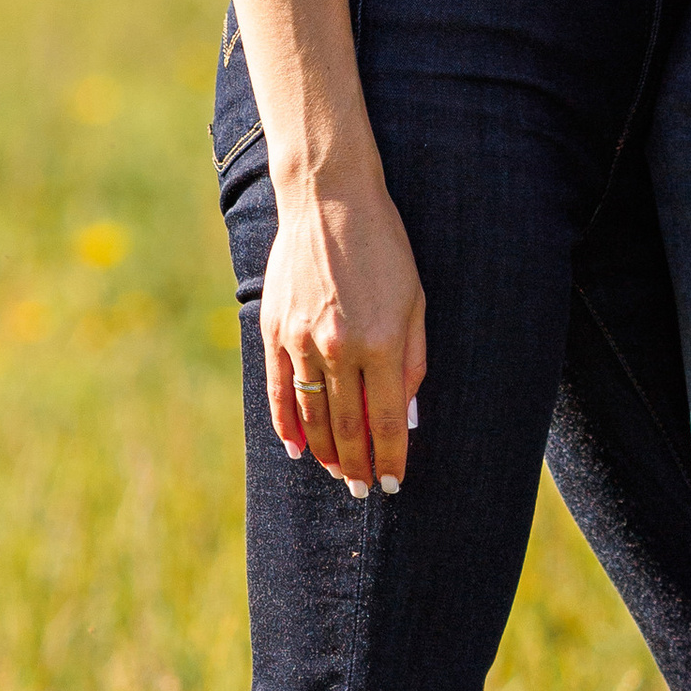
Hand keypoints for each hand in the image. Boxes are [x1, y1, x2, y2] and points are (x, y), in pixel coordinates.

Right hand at [262, 166, 426, 498]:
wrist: (330, 200)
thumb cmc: (384, 248)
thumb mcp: (416, 300)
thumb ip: (413, 361)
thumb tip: (407, 416)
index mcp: (381, 342)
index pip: (387, 421)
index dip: (390, 458)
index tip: (392, 483)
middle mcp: (339, 347)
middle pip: (347, 427)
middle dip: (357, 466)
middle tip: (362, 490)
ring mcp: (301, 341)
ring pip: (311, 416)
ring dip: (325, 453)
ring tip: (336, 473)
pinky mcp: (274, 331)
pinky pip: (279, 391)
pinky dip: (286, 425)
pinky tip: (297, 448)